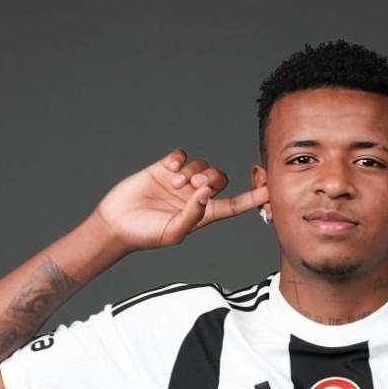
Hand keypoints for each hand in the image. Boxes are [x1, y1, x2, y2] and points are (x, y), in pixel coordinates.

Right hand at [93, 149, 268, 252]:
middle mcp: (195, 196)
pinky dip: (179, 158)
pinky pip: (182, 154)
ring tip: (174, 183)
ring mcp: (181, 181)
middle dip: (212, 178)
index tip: (271, 189)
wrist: (116, 223)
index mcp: (203, 214)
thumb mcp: (174, 233)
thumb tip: (206, 194)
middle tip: (195, 185)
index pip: (235, 204)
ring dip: (192, 171)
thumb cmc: (146, 234)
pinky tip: (169, 168)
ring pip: (202, 164)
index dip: (253, 198)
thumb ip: (193, 216)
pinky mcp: (164, 168)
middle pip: (220, 178)